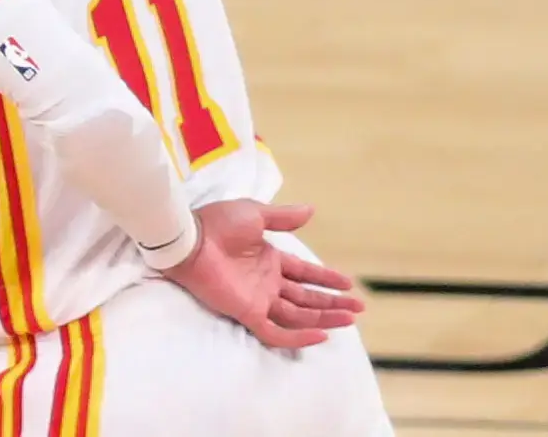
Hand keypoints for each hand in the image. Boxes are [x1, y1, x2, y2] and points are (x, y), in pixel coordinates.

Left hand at [160, 200, 364, 348]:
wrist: (190, 238)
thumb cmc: (218, 222)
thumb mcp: (256, 213)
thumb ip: (283, 217)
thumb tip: (311, 210)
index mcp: (270, 259)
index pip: (304, 273)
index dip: (326, 278)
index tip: (348, 283)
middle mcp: (267, 282)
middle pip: (306, 297)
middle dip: (332, 302)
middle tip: (358, 307)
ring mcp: (259, 298)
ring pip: (298, 315)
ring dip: (324, 317)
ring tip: (349, 319)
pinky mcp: (248, 312)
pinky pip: (276, 331)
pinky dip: (298, 336)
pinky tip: (321, 335)